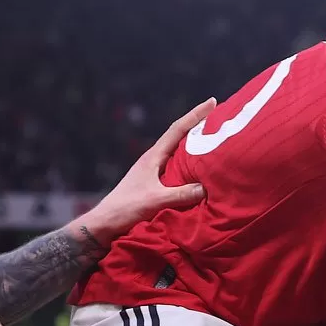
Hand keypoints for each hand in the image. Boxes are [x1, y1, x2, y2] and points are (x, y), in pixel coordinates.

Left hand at [77, 98, 214, 243]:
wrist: (105, 224)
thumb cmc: (126, 209)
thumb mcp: (155, 200)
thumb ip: (180, 194)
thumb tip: (206, 187)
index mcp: (153, 157)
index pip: (177, 129)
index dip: (196, 115)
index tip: (212, 102)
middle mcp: (154, 160)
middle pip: (180, 137)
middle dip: (199, 126)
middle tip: (220, 118)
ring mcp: (154, 172)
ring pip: (179, 153)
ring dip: (196, 146)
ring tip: (215, 142)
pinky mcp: (154, 185)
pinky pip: (178, 169)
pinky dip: (191, 165)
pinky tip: (201, 171)